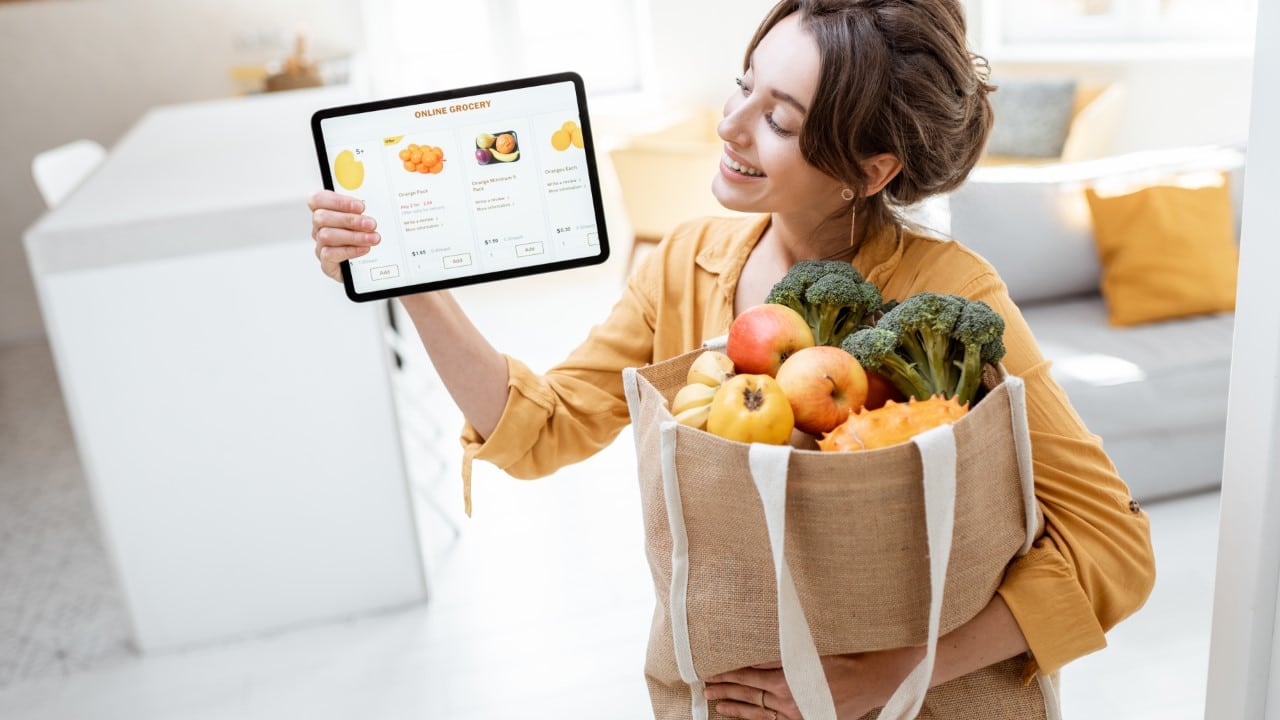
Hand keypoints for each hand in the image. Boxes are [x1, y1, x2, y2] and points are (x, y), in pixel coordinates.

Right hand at [308, 190, 379, 282]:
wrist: (364, 266)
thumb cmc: (363, 236)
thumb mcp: (363, 219)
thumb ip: (361, 211)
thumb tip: (370, 205)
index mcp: (325, 212)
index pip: (318, 199)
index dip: (338, 201)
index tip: (360, 206)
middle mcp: (319, 228)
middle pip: (322, 217)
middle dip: (350, 219)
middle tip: (371, 224)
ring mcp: (320, 245)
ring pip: (326, 236)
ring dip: (353, 236)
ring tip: (372, 238)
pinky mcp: (326, 263)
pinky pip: (330, 254)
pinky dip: (350, 250)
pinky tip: (364, 249)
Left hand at [703, 646, 924, 719]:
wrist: (875, 676)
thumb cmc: (844, 655)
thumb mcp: (807, 649)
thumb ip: (777, 653)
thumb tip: (750, 653)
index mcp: (787, 682)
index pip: (748, 677)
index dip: (728, 674)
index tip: (710, 671)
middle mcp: (789, 703)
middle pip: (750, 696)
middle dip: (726, 691)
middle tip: (705, 688)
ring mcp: (799, 714)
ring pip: (760, 713)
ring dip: (738, 708)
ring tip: (718, 705)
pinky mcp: (810, 719)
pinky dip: (761, 718)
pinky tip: (750, 717)